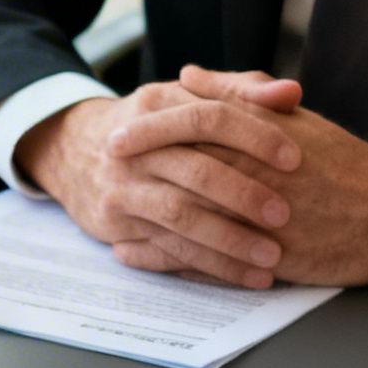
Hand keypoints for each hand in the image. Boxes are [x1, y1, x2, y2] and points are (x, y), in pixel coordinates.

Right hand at [15, 71, 304, 287]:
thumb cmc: (152, 126)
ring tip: (271, 258)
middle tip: (285, 215)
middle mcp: (136, 146)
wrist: (72, 150)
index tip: (295, 159)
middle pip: (195, 170)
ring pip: (179, 216)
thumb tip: (292, 94)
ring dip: (228, 241)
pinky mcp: (113, 221)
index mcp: (159, 105)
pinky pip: (164, 249)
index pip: (211, 116)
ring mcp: (122, 186)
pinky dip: (206, 265)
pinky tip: (243, 275)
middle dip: (243, 195)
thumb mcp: (184, 98)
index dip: (255, 136)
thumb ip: (242, 91)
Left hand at [108, 66, 367, 284]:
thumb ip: (239, 96)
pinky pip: (201, 259)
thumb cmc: (343, 164)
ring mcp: (259, 217)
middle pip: (182, 166)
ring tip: (105, 213)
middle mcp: (256, 173)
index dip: (151, 127)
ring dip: (141, 215)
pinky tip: (132, 253)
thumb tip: (190, 75)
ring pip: (186, 215)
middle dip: (138, 167)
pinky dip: (162, 258)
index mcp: (262, 136)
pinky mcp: (264, 256)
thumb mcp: (294, 121)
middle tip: (102, 166)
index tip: (117, 129)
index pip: (195, 122)